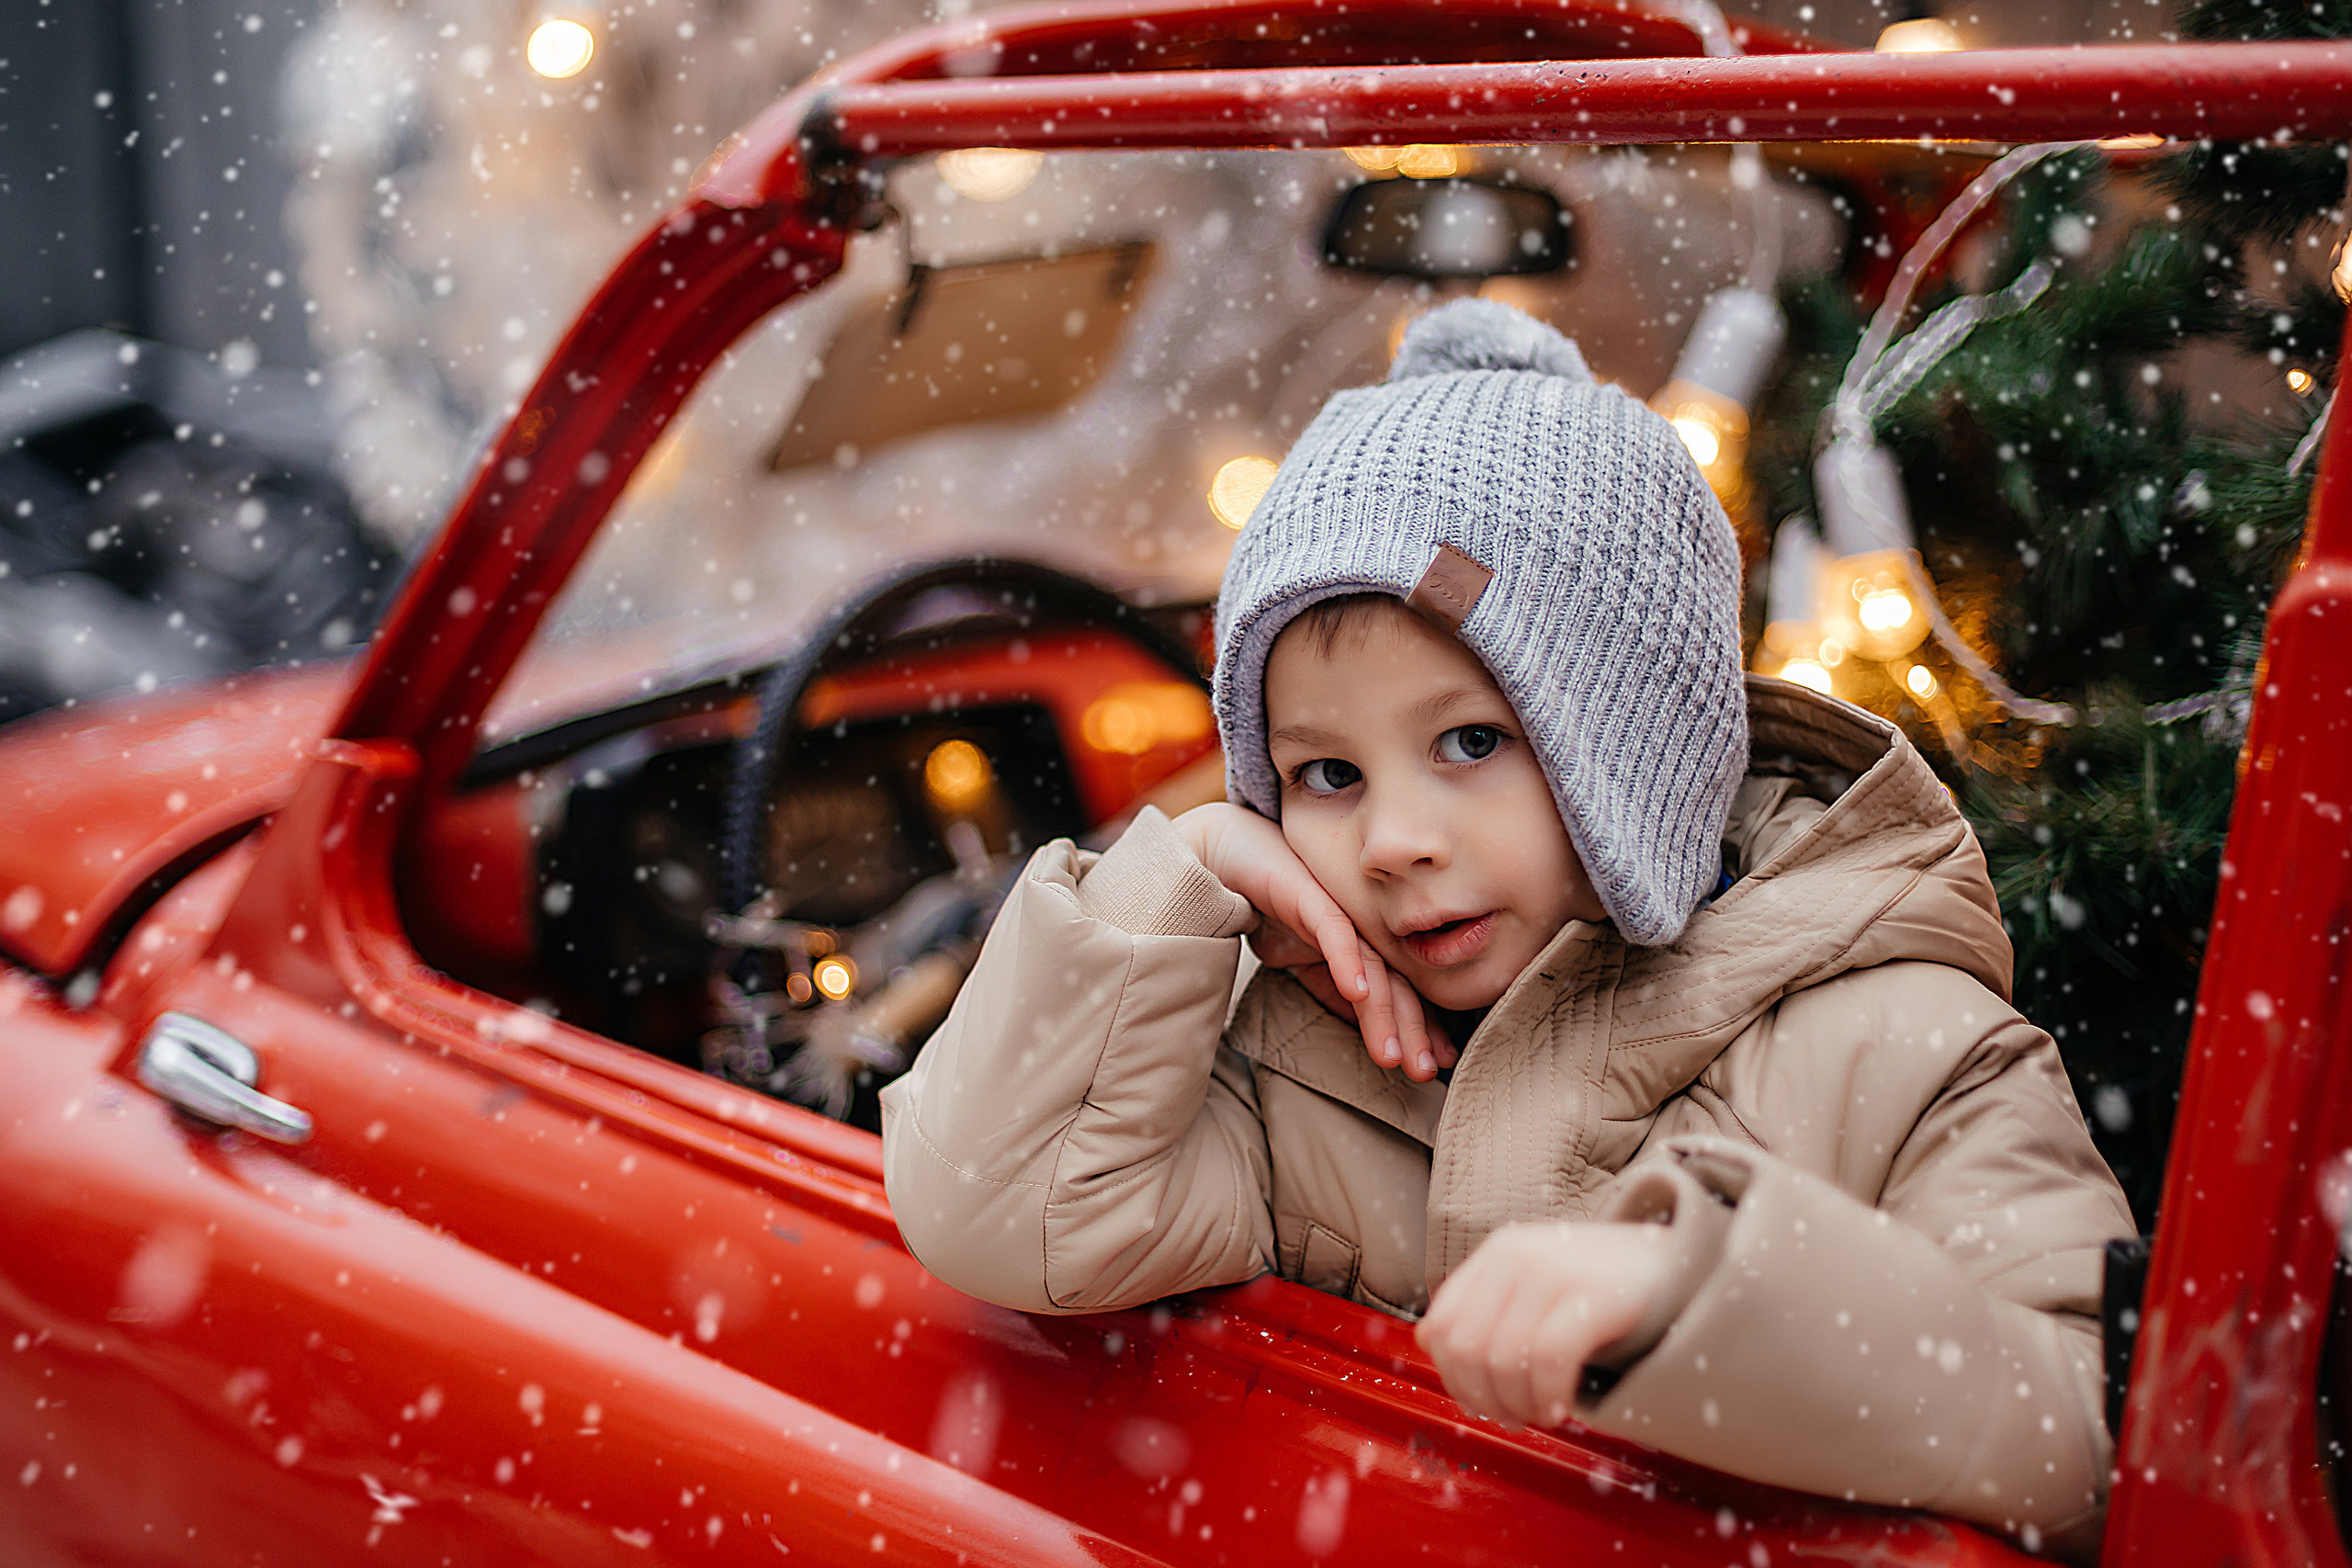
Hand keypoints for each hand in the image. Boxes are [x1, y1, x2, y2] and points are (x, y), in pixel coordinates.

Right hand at [1174, 803, 1445, 1081]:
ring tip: (1390, 1054)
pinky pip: (1335, 931)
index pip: (1399, 988)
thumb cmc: (1268, 904)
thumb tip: (1363, 1020)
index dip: (1418, 1027)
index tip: (1432, 1065)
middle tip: (1423, 1071)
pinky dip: (1346, 961)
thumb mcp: (1303, 960)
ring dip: (1383, 1012)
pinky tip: (1357, 993)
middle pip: (1396, 981)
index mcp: (1364, 940)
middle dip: (1411, 1029)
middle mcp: (1362, 925)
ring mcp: (1341, 910)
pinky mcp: (1311, 896)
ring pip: (1371, 966)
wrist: (1225, 856)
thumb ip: (1332, 986)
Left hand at [1415, 1221, 1671, 1429]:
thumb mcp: (1536, 1285)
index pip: (1440, 1326)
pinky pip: (1548, 1360)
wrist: (1682, 1264)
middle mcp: (1517, 1255)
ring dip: (1519, 1406)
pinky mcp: (1594, 1295)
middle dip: (1485, 1400)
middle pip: (1466, 1349)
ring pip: (1503, 1360)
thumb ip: (1487, 1308)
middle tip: (1516, 1418)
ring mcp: (1554, 1271)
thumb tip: (1429, 1342)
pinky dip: (1548, 1396)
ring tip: (1543, 1414)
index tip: (1484, 1402)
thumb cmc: (1604, 1288)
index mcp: (1497, 1253)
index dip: (1453, 1378)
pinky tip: (1563, 1407)